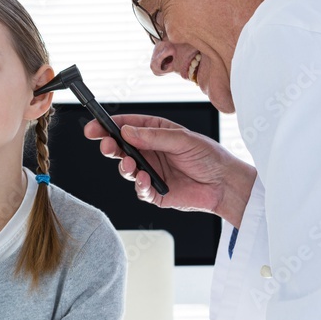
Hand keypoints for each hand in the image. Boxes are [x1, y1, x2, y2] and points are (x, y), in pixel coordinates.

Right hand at [84, 114, 256, 227]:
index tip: (95, 127)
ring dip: (124, 166)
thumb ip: (154, 136)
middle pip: (120, 148)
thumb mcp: (183, 139)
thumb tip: (127, 132)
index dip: (109, 126)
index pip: (126, 126)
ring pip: (126, 169)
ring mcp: (151, 172)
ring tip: (130, 165)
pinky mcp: (155, 193)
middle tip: (105, 146)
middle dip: (109, 146)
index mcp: (155, 133)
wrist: (225, 184)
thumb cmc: (208, 156)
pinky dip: (139, 185)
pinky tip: (144, 180)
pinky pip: (140, 190)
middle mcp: (150, 152)